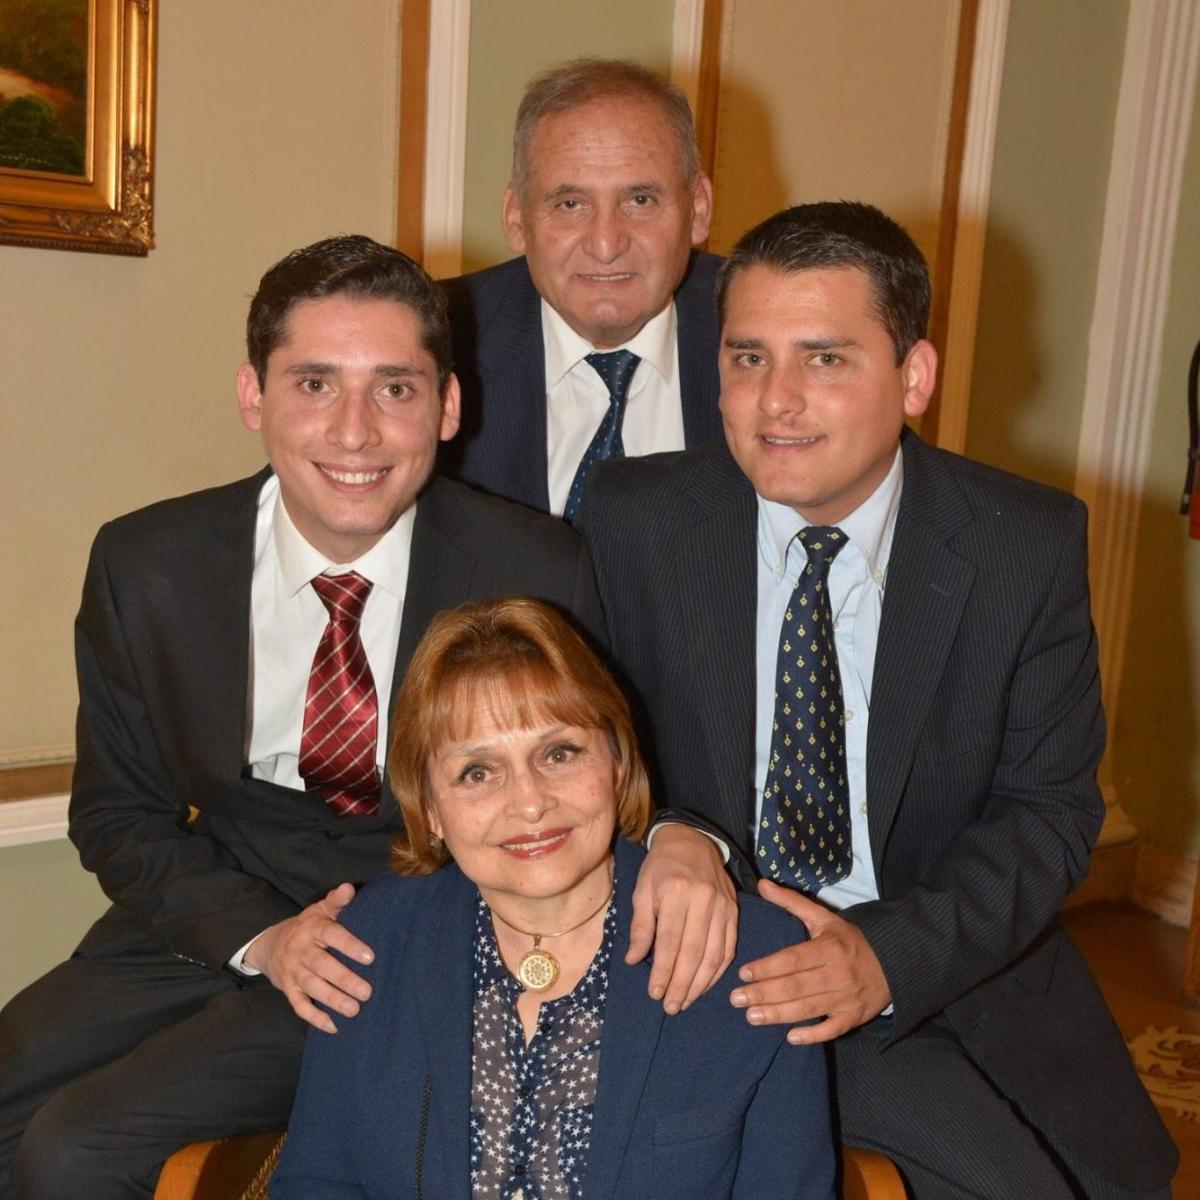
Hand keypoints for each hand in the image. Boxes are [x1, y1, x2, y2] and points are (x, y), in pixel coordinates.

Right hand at [243, 882, 373, 1033]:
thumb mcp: (320, 910)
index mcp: (311, 928)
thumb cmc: (308, 926)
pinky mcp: (288, 990)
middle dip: (344, 979)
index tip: (370, 957)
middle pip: (321, 966)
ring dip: (332, 1000)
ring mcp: (292, 972)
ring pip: (312, 987)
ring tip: (354, 1010)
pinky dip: (315, 1018)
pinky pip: (299, 1006)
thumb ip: (336, 901)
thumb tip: (349, 887)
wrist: (271, 944)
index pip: (331, 935)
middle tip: (366, 991)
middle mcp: (300, 950)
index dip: (349, 945)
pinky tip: (334, 1027)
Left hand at [628, 823, 737, 1013]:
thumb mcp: (642, 890)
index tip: (654, 994)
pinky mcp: (734, 911)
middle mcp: (703, 900)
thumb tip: (634, 960)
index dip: (662, 971)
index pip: (669, 941)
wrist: (692, 840)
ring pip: (714, 954)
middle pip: (693, 952)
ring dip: (700, 983)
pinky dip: (718, 971)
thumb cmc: (660, 866)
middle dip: (681, 984)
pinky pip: (729, 947)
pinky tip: (706, 985)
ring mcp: (723, 906)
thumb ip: (640, 926)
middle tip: (671, 1007)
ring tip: (686, 1001)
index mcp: (676, 892)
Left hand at [729, 879, 889, 1042]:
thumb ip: (791, 902)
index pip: (793, 959)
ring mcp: (847, 998)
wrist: (894, 961)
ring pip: (808, 1008)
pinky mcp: (855, 1017)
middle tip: (736, 999)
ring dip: (778, 1015)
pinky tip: (791, 1038)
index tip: (743, 973)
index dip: (767, 967)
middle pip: (796, 986)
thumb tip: (762, 883)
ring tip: (751, 1017)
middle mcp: (837, 974)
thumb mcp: (823, 917)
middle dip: (764, 993)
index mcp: (828, 948)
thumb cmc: (849, 939)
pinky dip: (813, 1034)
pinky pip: (833, 1029)